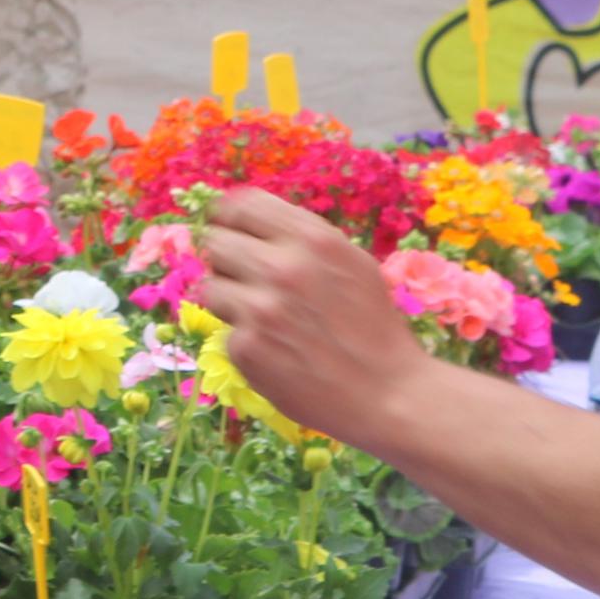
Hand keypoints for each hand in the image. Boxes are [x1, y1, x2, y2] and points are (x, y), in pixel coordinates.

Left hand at [195, 188, 425, 447]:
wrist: (388, 393)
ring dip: (231, 301)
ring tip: (266, 321)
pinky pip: (225, 331)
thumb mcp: (351, 263)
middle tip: (251, 284)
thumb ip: (303, 239)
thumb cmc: (373, 327)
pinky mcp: (246, 348)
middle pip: (216, 242)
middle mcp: (282, 266)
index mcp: (312, 238)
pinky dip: (245, 342)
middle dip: (230, 262)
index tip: (234, 234)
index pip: (240, 205)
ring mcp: (261, 308)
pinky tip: (276, 353)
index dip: (231, 219)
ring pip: (211, 286)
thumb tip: (247, 223)